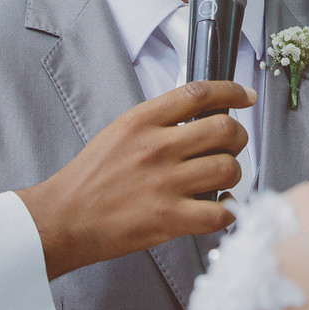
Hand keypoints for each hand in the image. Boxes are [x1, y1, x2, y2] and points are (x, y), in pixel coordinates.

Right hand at [16, 80, 255, 279]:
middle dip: (237, 137)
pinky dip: (229, 210)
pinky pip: (220, 211)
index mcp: (143, 121)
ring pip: (228, 167)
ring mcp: (165, 183)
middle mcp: (157, 147)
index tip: (246, 96)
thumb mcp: (119, 132)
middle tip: (231, 146)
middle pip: (224, 128)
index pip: (199, 93)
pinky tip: (220, 206)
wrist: (62, 218)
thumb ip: (158, 121)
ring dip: (233, 173)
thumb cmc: (90, 178)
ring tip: (222, 178)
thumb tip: (200, 115)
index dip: (232, 91)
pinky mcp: (169, 218)